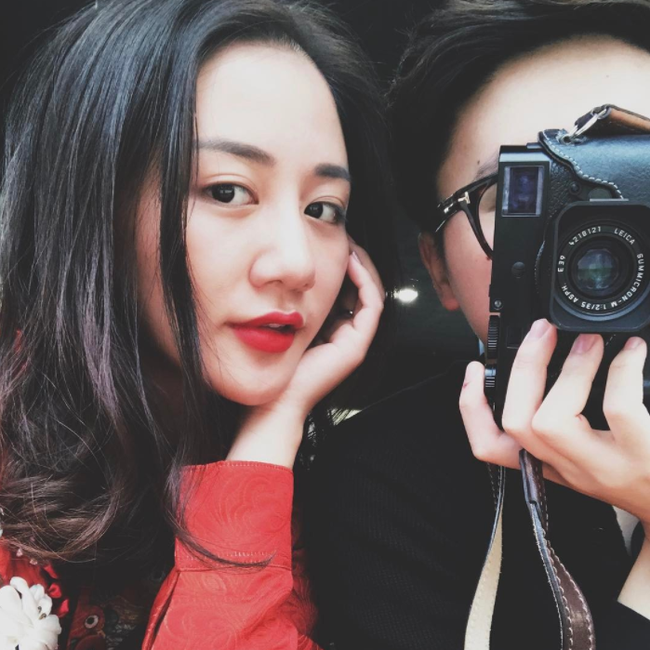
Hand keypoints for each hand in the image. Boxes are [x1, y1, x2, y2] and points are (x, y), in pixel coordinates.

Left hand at [228, 241, 383, 466]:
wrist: (275, 399)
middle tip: (344, 236)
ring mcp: (355, 340)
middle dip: (355, 260)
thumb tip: (287, 271)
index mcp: (332, 329)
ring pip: (370, 293)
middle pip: (361, 288)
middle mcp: (347, 334)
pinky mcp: (357, 345)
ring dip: (362, 266)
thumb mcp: (285, 322)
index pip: (347, 289)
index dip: (344, 264)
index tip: (332, 242)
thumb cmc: (274, 364)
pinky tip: (350, 262)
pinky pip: (370, 304)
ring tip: (349, 244)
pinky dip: (364, 281)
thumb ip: (294, 301)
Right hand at [459, 318, 649, 533]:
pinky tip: (631, 352)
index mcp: (550, 464)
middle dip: (523, 368)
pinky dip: (620, 370)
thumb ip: (565, 417)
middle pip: (517, 423)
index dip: (470, 408)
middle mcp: (568, 469)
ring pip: (552, 421)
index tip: (475, 370)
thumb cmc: (641, 475)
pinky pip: (616, 408)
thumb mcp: (591, 455)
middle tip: (541, 332)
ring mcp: (602, 468)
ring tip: (588, 341)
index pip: (489, 446)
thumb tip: (549, 359)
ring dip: (568, 370)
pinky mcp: (641, 457)